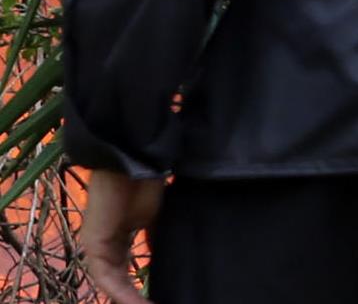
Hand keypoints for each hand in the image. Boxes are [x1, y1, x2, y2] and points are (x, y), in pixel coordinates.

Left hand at [81, 168, 161, 303]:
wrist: (134, 163)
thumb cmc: (146, 184)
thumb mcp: (155, 218)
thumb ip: (155, 240)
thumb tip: (166, 257)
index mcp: (116, 240)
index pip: (125, 272)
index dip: (139, 289)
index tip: (159, 298)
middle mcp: (103, 246)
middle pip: (117, 282)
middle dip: (134, 298)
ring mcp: (96, 247)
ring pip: (110, 284)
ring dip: (128, 299)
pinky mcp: (94, 245)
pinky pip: (107, 276)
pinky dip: (122, 292)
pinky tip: (138, 301)